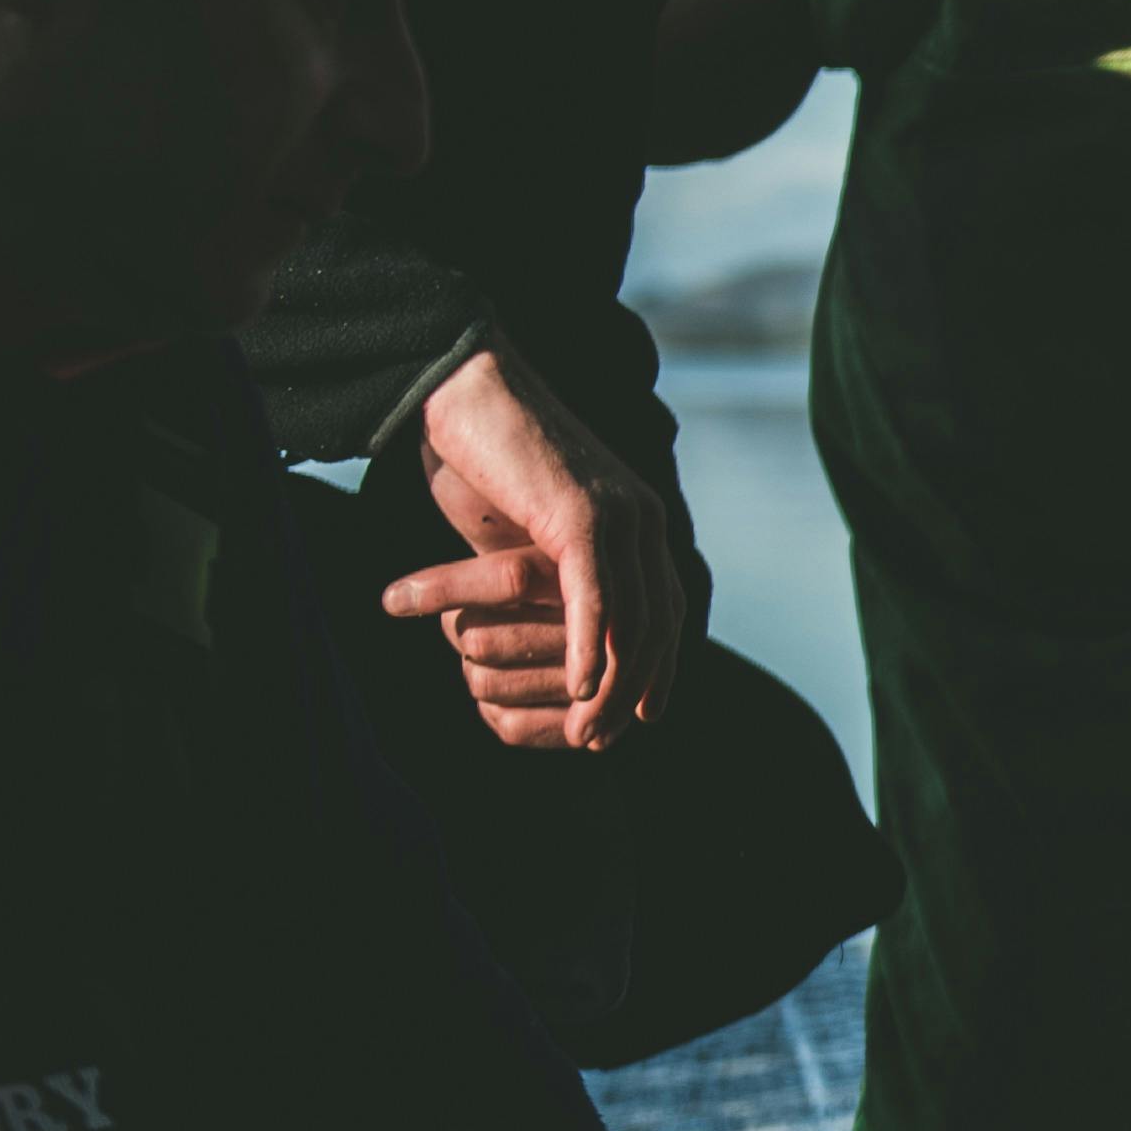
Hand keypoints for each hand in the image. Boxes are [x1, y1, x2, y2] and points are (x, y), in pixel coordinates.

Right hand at [384, 341, 701, 752]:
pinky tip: (581, 689)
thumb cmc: (483, 458)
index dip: (659, 666)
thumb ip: (552, 570)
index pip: (668, 607)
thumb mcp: (529, 528)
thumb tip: (547, 618)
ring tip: (591, 732)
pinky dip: (593, 648)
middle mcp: (643, 518)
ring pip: (634, 618)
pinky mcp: (582, 514)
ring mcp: (619, 514)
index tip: (643, 716)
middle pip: (660, 623)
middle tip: (608, 740)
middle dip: (639, 687)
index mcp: (638, 520)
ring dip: (616, 683)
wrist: (462, 390)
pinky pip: (597, 597)